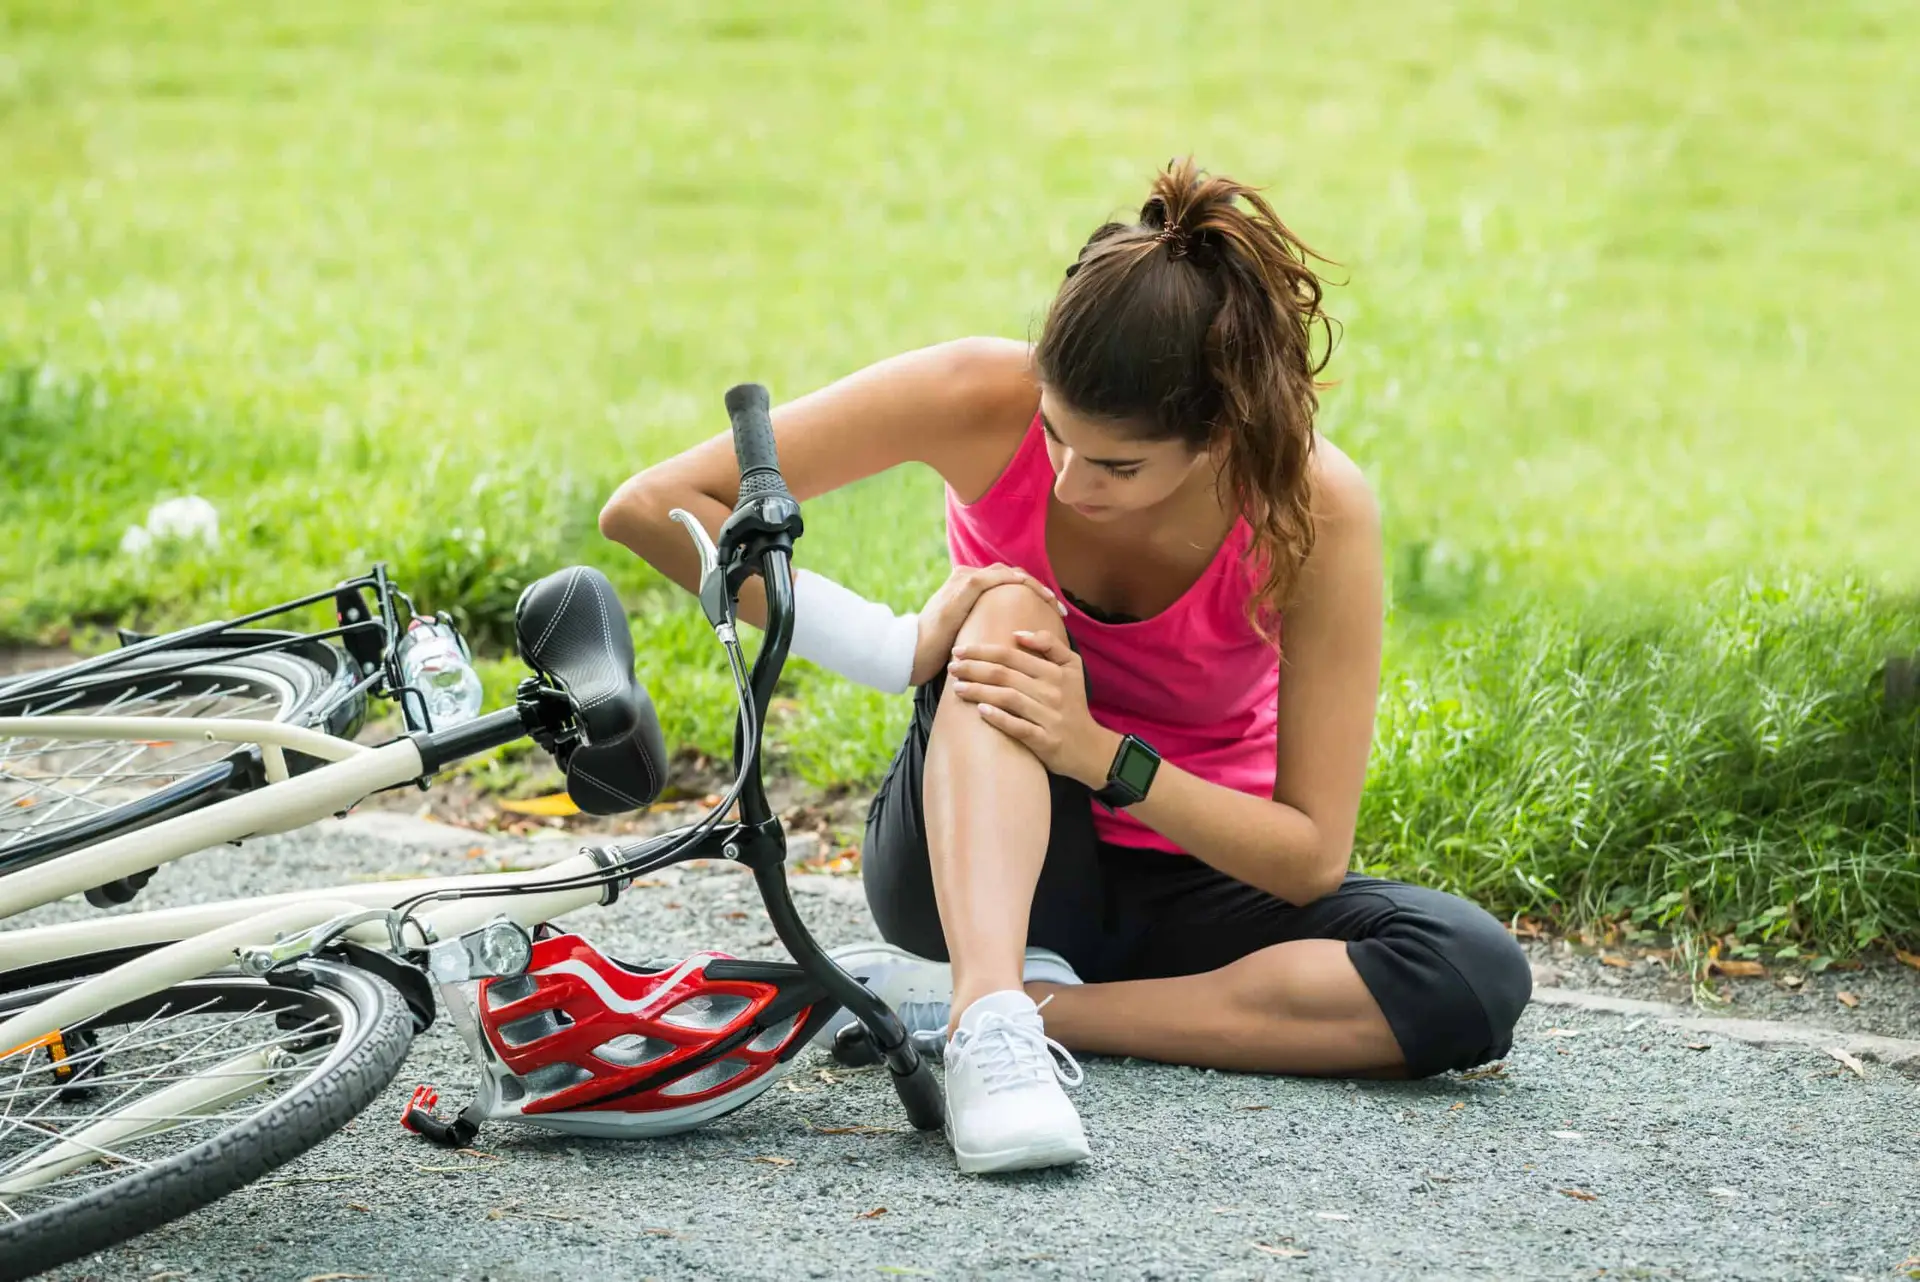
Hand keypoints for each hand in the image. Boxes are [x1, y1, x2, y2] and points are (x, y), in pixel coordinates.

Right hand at [911, 564, 1065, 685]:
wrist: (910, 653)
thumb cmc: (936, 652)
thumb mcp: (965, 637)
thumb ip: (982, 630)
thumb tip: (1006, 642)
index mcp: (966, 588)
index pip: (1006, 582)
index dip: (1031, 594)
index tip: (1052, 612)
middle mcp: (965, 578)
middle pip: (1010, 575)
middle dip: (1038, 589)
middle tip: (1060, 608)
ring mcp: (962, 580)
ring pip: (1006, 572)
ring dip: (1033, 585)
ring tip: (1053, 602)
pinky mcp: (962, 588)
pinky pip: (994, 578)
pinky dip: (1016, 582)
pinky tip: (1033, 593)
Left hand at [948, 629, 1119, 786]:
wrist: (1090, 748)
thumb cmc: (1072, 703)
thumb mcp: (1072, 668)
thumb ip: (1050, 645)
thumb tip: (1018, 634)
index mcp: (1055, 671)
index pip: (1012, 655)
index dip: (982, 651)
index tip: (959, 650)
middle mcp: (1052, 691)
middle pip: (1005, 675)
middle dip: (974, 669)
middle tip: (951, 667)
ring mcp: (1049, 717)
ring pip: (1008, 698)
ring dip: (979, 691)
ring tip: (957, 688)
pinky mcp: (1046, 741)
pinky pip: (1019, 727)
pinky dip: (999, 718)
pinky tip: (980, 712)